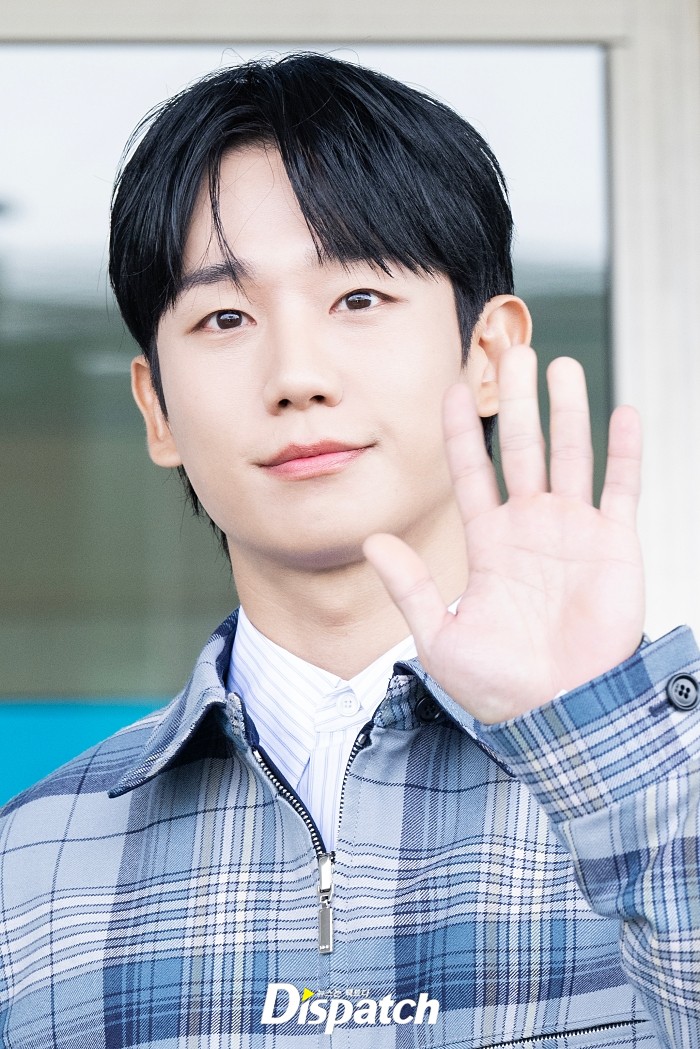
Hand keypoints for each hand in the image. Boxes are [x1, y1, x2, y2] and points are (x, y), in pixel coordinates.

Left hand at [363, 345, 643, 723]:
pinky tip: (623, 412)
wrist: (560, 713)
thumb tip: (371, 541)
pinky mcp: (615, 545)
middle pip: (521, 449)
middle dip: (516, 401)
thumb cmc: (499, 686)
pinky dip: (624, 451)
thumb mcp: (438, 637)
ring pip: (570, 455)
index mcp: (488, 543)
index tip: (449, 388)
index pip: (470, 472)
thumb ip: (408, 586)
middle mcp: (530, 527)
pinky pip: (622, 488)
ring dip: (566, 410)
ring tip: (558, 364)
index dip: (458, 432)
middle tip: (512, 350)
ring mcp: (574, 532)